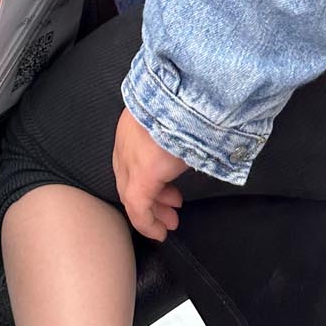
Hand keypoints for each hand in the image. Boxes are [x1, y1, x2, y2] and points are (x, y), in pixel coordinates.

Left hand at [112, 108, 186, 241]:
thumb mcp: (183, 113)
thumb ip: (182, 128)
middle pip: (131, 176)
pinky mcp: (140, 176)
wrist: (190, 93)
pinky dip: (146, 222)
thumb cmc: (193, 100)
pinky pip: (137, 206)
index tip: (163, 188)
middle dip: (152, 195)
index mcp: (134, 122)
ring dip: (152, 208)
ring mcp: (131, 159)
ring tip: (169, 221)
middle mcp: (126, 141)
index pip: (132, 157)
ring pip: (133, 192)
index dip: (147, 173)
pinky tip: (158, 232)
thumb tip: (199, 139)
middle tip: (170, 209)